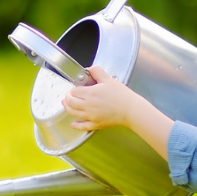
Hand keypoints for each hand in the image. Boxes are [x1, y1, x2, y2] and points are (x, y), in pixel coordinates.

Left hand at [62, 66, 176, 157]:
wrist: (130, 109)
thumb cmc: (122, 95)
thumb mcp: (108, 79)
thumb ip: (97, 72)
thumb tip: (90, 69)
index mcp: (90, 93)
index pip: (74, 91)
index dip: (72, 89)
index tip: (74, 88)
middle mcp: (88, 105)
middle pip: (71, 102)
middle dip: (67, 98)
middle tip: (67, 96)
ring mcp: (91, 116)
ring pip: (74, 113)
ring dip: (68, 108)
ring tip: (66, 105)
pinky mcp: (96, 124)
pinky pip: (83, 126)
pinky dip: (76, 125)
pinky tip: (73, 124)